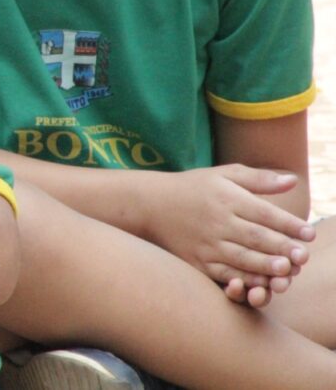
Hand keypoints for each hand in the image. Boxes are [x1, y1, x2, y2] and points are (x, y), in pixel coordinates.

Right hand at [143, 164, 312, 303]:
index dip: (289, 224)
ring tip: (286, 271)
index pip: (264, 212)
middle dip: (281, 247)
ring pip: (241, 258)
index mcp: (227, 198)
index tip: (310, 233)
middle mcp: (217, 221)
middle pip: (255, 237)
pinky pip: (223, 273)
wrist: (149, 204)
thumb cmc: (193, 187)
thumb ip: (259, 179)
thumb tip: (293, 181)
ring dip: (265, 266)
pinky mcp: (197, 261)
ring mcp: (206, 243)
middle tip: (303, 256)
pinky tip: (260, 284)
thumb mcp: (223, 175)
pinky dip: (243, 280)